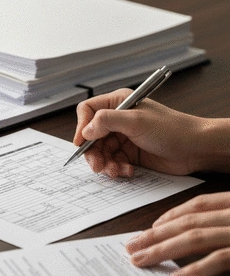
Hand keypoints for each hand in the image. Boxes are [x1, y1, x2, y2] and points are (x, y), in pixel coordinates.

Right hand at [73, 88, 203, 177]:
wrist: (194, 149)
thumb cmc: (171, 129)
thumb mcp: (136, 122)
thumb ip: (107, 121)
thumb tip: (85, 130)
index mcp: (117, 104)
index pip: (88, 111)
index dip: (81, 126)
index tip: (81, 143)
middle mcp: (117, 120)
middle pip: (91, 136)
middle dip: (93, 152)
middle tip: (97, 166)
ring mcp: (122, 138)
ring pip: (100, 152)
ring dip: (105, 164)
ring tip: (116, 170)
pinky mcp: (128, 154)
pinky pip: (112, 163)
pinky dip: (116, 169)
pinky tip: (128, 171)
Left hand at [125, 192, 229, 275]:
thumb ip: (225, 221)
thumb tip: (192, 234)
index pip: (200, 205)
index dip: (173, 214)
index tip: (153, 225)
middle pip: (188, 223)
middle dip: (156, 235)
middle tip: (131, 246)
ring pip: (194, 238)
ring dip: (163, 250)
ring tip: (140, 260)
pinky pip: (219, 259)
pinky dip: (195, 269)